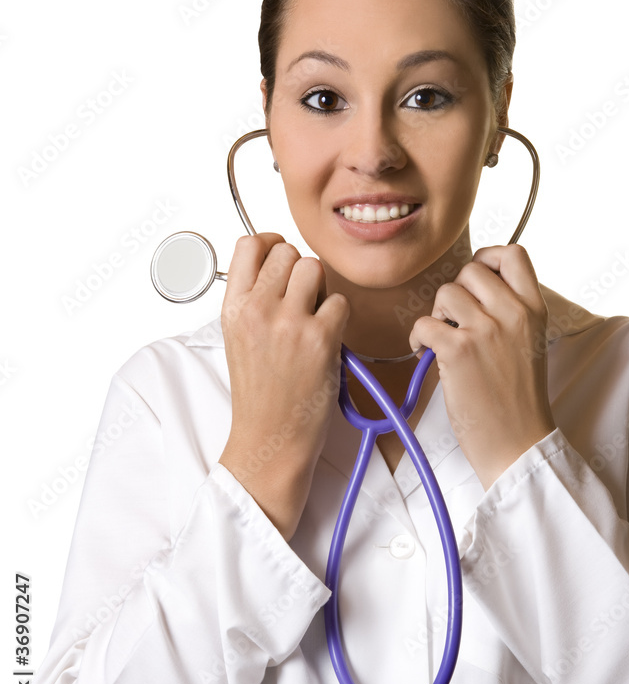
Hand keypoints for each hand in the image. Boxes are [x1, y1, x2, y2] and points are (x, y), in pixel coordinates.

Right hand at [219, 233, 349, 540]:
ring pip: (316, 269)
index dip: (271, 244)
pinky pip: (340, 302)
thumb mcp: (238, 339)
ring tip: (314, 319)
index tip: (280, 258)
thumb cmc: (259, 394)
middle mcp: (257, 310)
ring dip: (321, 291)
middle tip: (301, 301)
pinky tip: (326, 341)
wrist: (270, 439)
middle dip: (300, 271)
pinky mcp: (320, 338)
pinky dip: (339, 319)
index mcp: (232, 309)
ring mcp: (289, 323)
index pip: (248, 244)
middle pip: (289, 252)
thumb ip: (253, 300)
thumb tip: (280, 265)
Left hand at [408, 244, 555, 491]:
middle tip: (456, 323)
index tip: (476, 284)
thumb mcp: (530, 343)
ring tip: (442, 341)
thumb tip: (472, 288)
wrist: (518, 443)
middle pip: (470, 270)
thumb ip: (510, 311)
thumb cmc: (518, 399)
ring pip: (445, 292)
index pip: (513, 253)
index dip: (488, 259)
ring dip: (436, 315)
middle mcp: (513, 313)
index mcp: (535, 309)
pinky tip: (426, 356)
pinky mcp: (458, 350)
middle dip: (456, 293)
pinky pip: (424, 323)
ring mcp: (486, 330)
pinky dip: (418, 339)